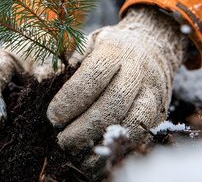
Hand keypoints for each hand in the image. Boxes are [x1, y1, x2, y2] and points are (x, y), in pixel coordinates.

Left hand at [46, 6, 187, 161]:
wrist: (152, 49)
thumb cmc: (109, 49)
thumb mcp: (88, 43)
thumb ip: (66, 58)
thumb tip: (42, 76)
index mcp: (115, 50)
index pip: (93, 76)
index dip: (71, 99)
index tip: (52, 117)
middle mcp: (137, 71)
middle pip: (112, 104)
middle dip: (83, 127)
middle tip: (61, 140)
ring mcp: (152, 93)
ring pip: (130, 123)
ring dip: (101, 142)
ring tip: (77, 153)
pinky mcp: (159, 113)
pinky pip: (139, 136)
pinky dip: (116, 149)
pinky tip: (95, 158)